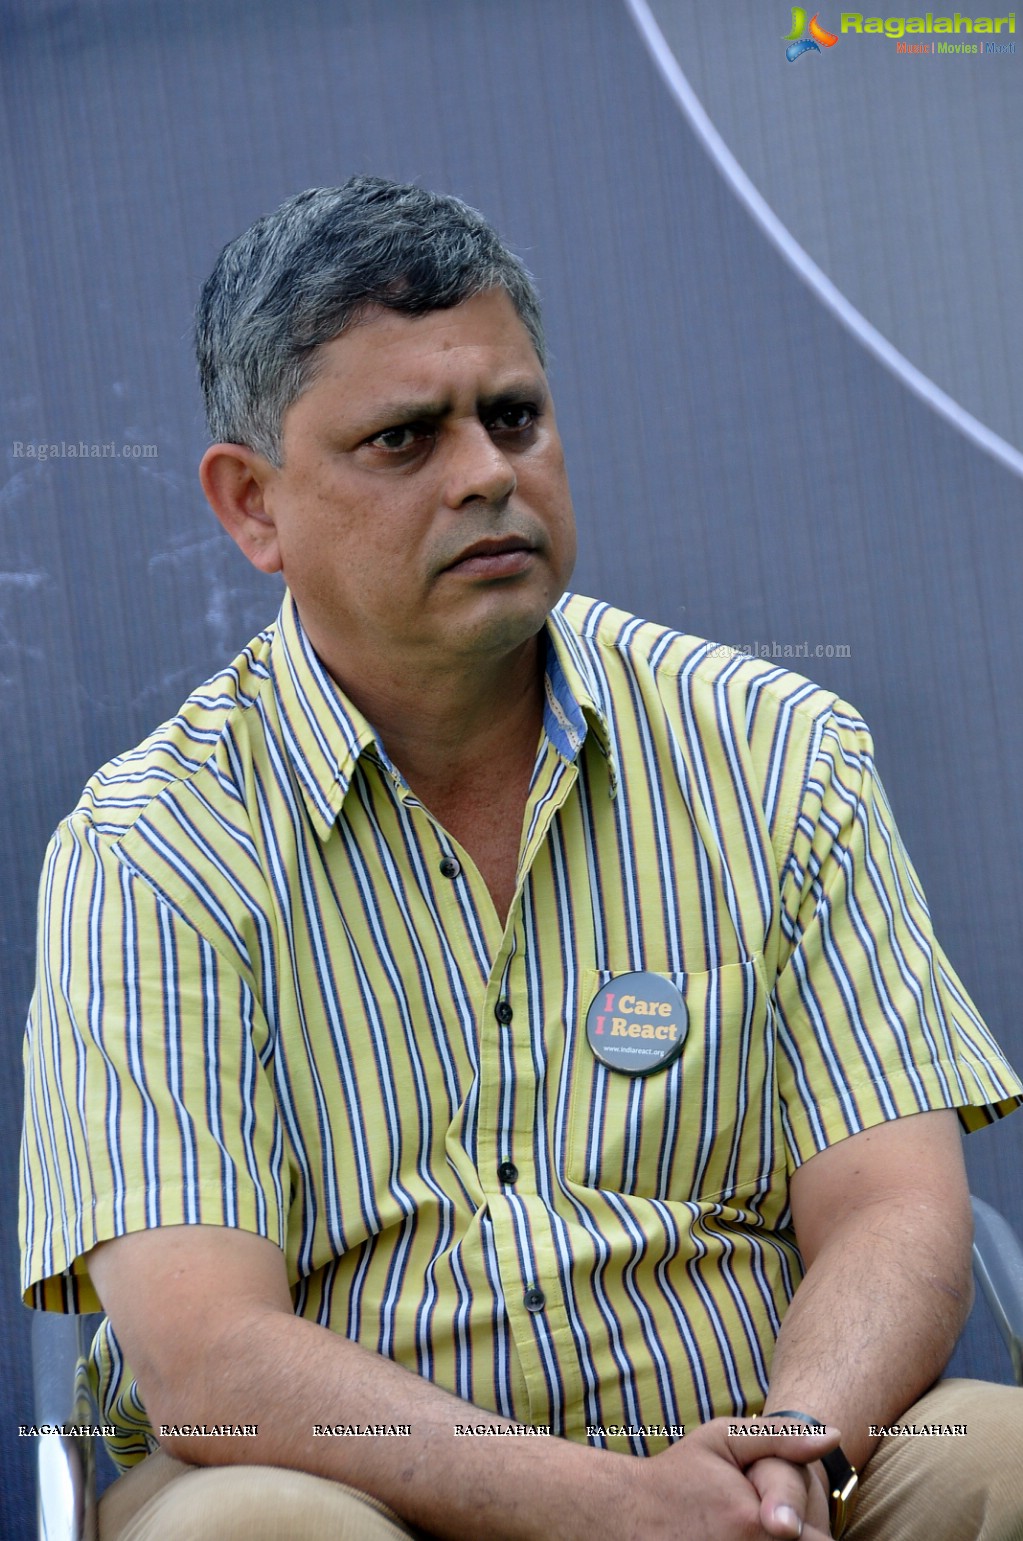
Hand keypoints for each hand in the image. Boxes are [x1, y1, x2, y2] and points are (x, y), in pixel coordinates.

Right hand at [585, 1417, 838, 1540]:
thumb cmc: (679, 1474)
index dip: (812, 1531)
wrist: (625, 1514)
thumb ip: (781, 1437)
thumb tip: (833, 1437)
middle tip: (769, 1526)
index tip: (791, 1520)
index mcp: (758, 1524)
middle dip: (795, 1540)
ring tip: (750, 1532)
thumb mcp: (724, 1440)